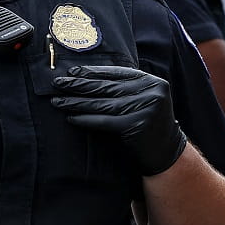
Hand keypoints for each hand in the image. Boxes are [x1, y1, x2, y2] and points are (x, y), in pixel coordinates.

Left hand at [49, 65, 186, 176]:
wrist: (166, 153)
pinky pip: (104, 121)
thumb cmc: (147, 124)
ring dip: (76, 102)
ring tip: (58, 100)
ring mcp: (145, 108)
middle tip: (58, 82)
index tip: (72, 71)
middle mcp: (151, 92)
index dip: (92, 72)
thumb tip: (84, 77)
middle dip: (79, 85)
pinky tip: (71, 117)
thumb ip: (123, 88)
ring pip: (102, 104)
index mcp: (151, 81)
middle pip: (107, 87)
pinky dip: (85, 119)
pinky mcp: (136, 126)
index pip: (116, 72)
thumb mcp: (141, 100)